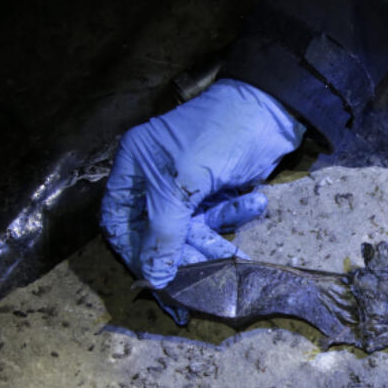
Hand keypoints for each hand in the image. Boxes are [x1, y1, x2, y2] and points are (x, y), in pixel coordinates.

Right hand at [100, 79, 305, 287]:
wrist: (269, 109)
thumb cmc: (216, 137)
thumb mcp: (182, 185)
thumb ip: (164, 232)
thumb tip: (152, 278)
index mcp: (133, 167)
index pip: (118, 221)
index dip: (134, 252)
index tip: (153, 278)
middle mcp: (154, 178)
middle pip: (157, 231)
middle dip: (179, 254)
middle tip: (200, 278)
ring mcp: (185, 185)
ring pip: (189, 229)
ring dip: (211, 243)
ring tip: (231, 255)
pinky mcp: (214, 189)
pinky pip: (216, 216)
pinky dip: (233, 218)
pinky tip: (254, 204)